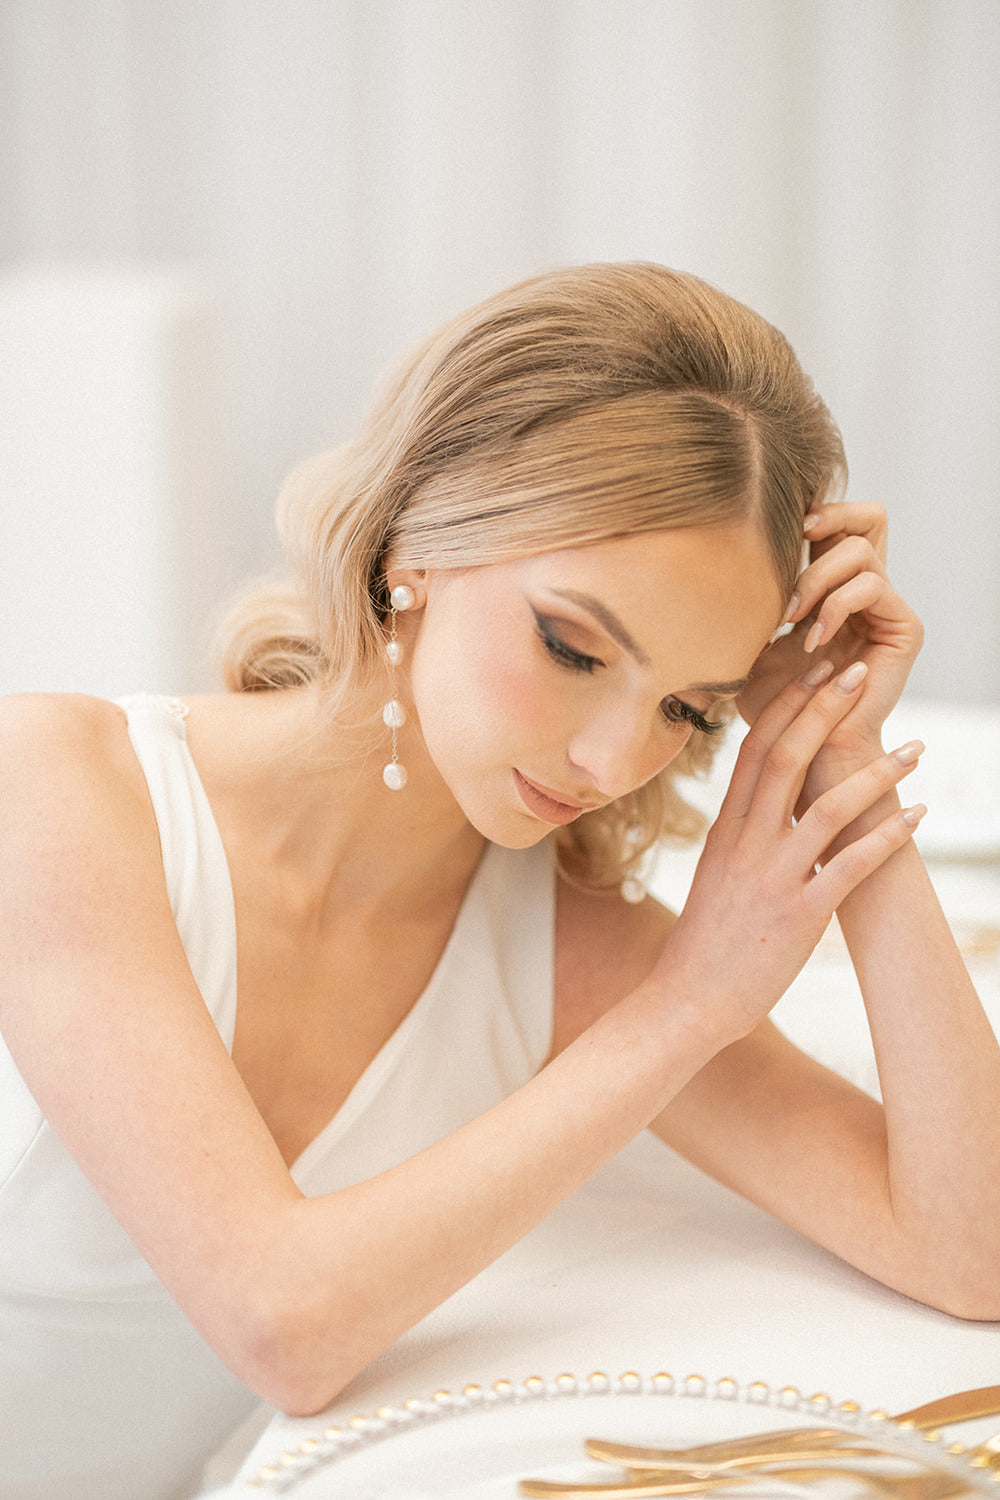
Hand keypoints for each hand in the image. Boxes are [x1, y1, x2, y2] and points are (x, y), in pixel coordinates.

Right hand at [658, 657, 924, 1039]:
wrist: (687, 999)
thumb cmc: (706, 939)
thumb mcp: (717, 871)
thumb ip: (742, 833)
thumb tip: (767, 799)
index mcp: (726, 828)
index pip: (756, 748)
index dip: (788, 705)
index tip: (817, 671)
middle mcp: (747, 843)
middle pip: (786, 758)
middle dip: (825, 711)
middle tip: (858, 675)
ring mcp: (772, 877)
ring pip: (826, 807)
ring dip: (875, 773)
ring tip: (914, 749)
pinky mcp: (800, 915)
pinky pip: (851, 867)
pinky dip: (888, 839)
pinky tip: (918, 819)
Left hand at [737, 503, 922, 770]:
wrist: (807, 749)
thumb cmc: (776, 706)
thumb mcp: (750, 648)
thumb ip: (745, 611)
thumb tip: (708, 572)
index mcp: (836, 588)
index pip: (843, 523)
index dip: (818, 512)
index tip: (780, 530)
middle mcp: (868, 592)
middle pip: (872, 517)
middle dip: (831, 518)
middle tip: (798, 539)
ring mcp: (887, 609)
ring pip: (861, 551)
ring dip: (816, 578)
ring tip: (792, 617)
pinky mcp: (903, 629)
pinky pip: (872, 587)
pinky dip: (834, 606)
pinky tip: (810, 639)